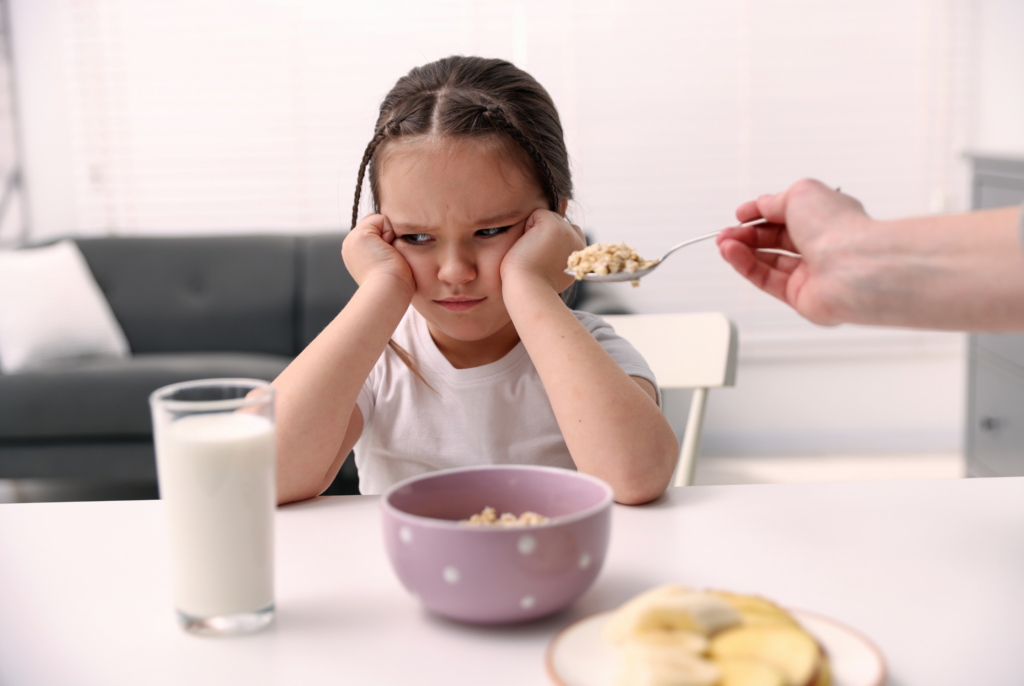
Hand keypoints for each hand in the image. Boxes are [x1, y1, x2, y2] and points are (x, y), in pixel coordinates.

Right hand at [342, 214, 415, 296]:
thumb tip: (394, 242)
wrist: (388, 291)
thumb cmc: (395, 286)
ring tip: (388, 255)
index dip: (387, 241)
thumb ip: (386, 251)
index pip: (374, 234)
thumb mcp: (389, 266)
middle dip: (387, 237)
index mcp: (356, 255)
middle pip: (376, 226)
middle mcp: (351, 246)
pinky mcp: (359, 234)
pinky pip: (381, 219)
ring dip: (389, 236)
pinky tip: (387, 250)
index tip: (388, 262)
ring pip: (379, 222)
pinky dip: (389, 232)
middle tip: (388, 259)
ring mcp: (352, 239)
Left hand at [499, 209, 584, 291]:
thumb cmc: (534, 285)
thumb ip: (559, 257)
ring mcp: (568, 233)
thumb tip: (552, 244)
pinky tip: (528, 244)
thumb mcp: (554, 272)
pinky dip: (527, 226)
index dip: (554, 242)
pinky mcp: (553, 226)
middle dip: (545, 235)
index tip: (545, 261)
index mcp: (580, 256)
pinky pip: (537, 214)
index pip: (571, 235)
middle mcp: (578, 244)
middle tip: (538, 258)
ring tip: (533, 252)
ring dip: (536, 230)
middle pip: (559, 225)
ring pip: (549, 218)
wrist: (529, 289)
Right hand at [716, 178, 871, 325]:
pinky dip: (746, 267)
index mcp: (826, 218)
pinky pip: (766, 280)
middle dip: (746, 235)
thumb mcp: (799, 194)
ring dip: (741, 251)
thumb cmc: (838, 228)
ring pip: (767, 262)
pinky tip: (732, 255)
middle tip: (725, 233)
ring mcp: (811, 273)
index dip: (760, 214)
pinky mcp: (800, 296)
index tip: (740, 215)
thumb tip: (761, 205)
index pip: (786, 216)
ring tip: (723, 244)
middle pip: (774, 240)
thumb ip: (774, 201)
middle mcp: (820, 246)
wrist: (853, 267)